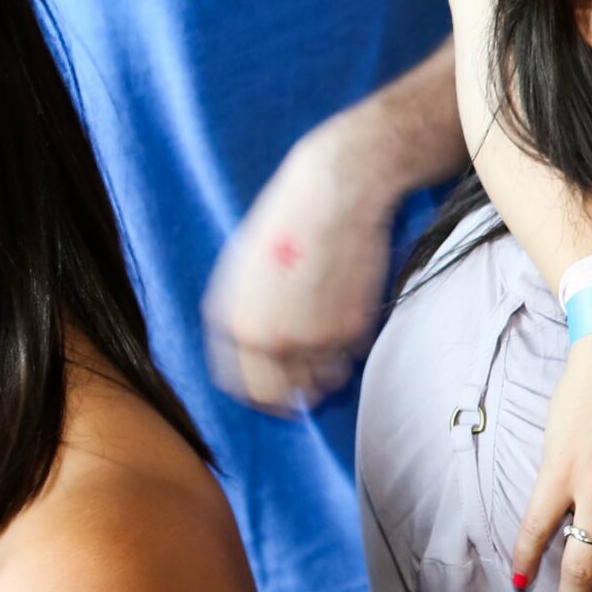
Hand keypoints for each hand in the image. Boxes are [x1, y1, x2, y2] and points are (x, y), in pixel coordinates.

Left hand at [204, 122, 398, 414]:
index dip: (262, 394)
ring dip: (326, 369)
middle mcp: (272, 340)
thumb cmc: (284, 221)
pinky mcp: (354, 329)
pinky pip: (352, 355)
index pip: (246, 388)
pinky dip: (351, 343)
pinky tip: (347, 308)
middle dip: (294, 391)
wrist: (335, 194)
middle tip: (305, 378)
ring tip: (327, 335)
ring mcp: (315, 339)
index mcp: (237, 325)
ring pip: (324, 382)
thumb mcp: (240, 270)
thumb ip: (241, 317)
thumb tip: (253, 351)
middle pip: (284, 397)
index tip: (275, 391)